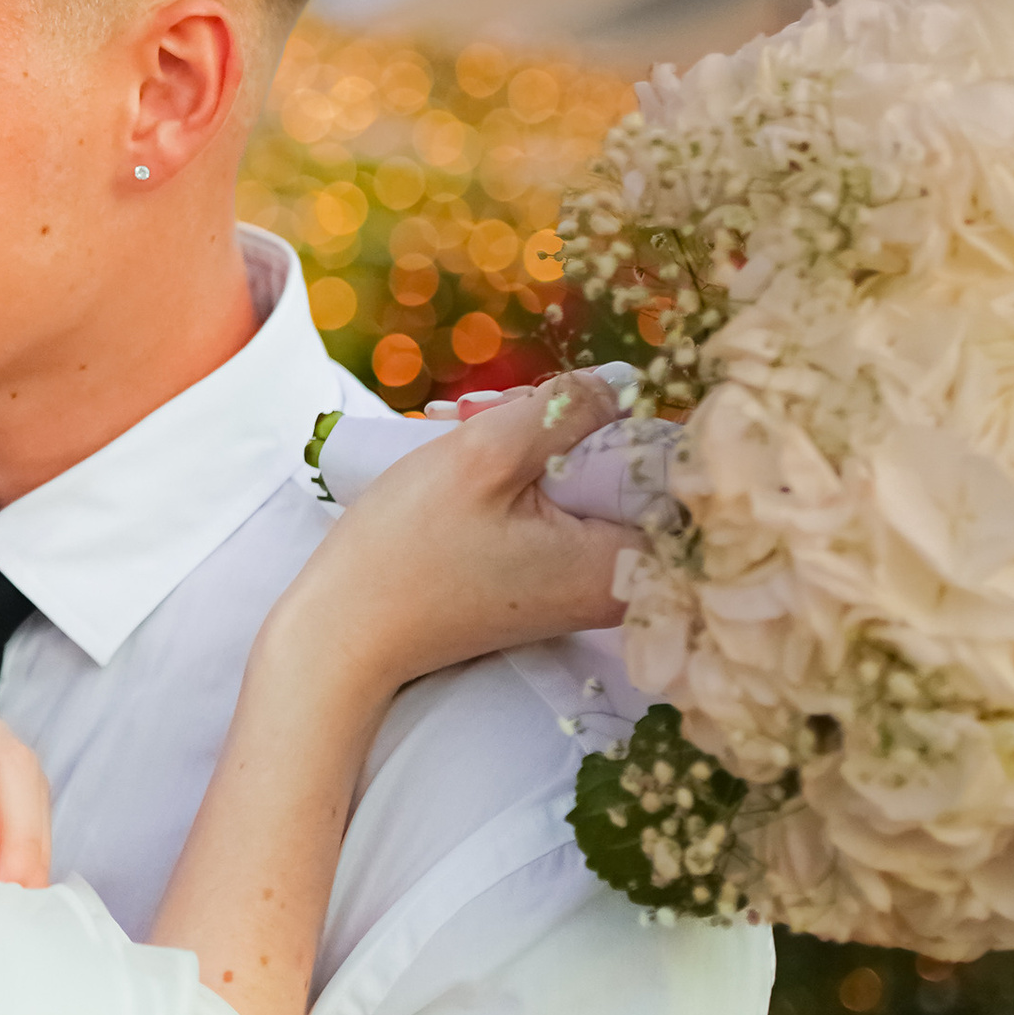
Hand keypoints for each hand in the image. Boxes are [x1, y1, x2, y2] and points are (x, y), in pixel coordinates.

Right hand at [284, 373, 634, 707]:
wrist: (346, 629)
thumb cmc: (408, 551)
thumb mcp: (484, 455)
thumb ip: (566, 409)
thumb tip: (621, 384)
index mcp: (622, 564)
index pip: (667, 464)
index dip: (616, 418)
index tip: (556, 410)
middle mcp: (620, 585)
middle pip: (627, 470)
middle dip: (569, 428)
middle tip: (499, 416)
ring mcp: (584, 588)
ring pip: (590, 483)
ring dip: (540, 448)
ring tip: (476, 434)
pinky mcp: (551, 582)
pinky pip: (564, 509)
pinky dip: (528, 479)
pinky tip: (480, 467)